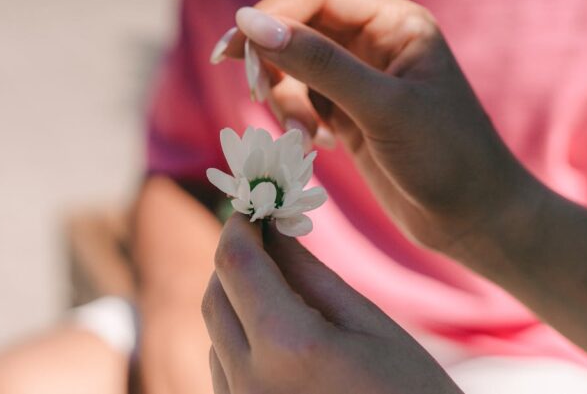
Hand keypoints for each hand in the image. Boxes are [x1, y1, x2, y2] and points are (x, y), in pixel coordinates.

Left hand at [201, 214, 463, 393]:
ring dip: (236, 301)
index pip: (237, 264)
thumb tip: (276, 231)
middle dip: (235, 262)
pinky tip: (274, 333)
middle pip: (215, 297)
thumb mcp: (371, 327)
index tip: (251, 209)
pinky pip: (224, 369)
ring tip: (276, 286)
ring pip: (216, 334)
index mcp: (289, 347)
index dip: (239, 228)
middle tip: (263, 239)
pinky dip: (239, 339)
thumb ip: (313, 276)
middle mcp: (251, 383)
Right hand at [218, 0, 539, 255]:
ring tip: (304, 138)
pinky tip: (314, 146)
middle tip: (257, 91)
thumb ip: (318, 64)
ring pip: (293, 68)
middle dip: (271, 59)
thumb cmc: (446, 156)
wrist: (472, 218)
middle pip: (298, 28)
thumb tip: (251, 24)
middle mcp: (373, 43)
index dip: (273, 16)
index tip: (235, 49)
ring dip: (284, 99)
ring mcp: (358, 80)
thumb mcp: (382, 106)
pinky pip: (302, 101)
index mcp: (393, 22)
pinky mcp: (347, 114)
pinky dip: (296, 121)